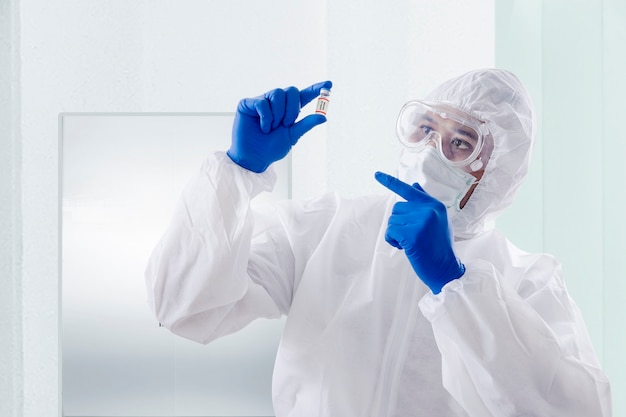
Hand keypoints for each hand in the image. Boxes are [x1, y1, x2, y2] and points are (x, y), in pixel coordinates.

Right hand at [227, 81, 331, 172]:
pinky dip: (265, 117)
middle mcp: (276, 103)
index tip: (329, 84)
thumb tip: (323, 117)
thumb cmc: (271, 148)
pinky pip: (262, 103)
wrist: (253, 158)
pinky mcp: (248, 103)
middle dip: (292, 108)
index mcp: (289, 110)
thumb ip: (306, 124)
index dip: (316, 89)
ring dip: (278, 114)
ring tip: (272, 128)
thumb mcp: (292, 136)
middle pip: (291, 90)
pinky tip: (263, 127)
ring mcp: (262, 101)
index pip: (304, 95)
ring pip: (277, 93)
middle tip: (286, 124)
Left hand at [375, 171, 464, 293]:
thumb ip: (425, 203)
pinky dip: (393, 240)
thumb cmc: (439, 247)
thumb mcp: (437, 221)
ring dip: (396, 234)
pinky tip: (405, 247)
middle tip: (412, 237)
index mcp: (434, 205)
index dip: (391, 182)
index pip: (409, 190)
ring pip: (392, 221)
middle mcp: (428, 210)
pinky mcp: (413, 234)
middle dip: (399, 223)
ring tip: (411, 243)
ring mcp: (421, 221)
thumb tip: (414, 184)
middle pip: (396, 208)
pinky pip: (391, 231)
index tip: (376, 174)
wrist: (445, 269)